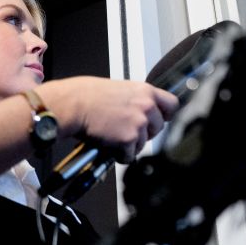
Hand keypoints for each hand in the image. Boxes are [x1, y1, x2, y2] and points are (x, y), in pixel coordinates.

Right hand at [52, 77, 178, 160]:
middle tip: (126, 131)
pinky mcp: (129, 138)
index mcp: (145, 91)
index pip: (172, 104)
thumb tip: (141, 110)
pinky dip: (119, 155)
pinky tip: (109, 145)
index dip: (165, 115)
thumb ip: (136, 99)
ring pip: (143, 143)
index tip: (160, 119)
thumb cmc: (88, 95)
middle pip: (158, 127)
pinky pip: (130, 155)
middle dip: (144, 133)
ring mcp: (139, 122)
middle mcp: (146, 106)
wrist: (73, 104)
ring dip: (129, 145)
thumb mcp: (120, 89)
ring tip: (113, 137)